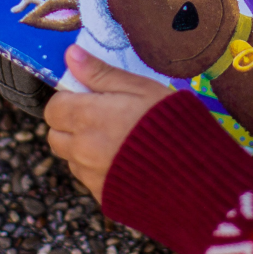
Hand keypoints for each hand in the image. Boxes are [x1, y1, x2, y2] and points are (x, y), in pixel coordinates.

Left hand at [44, 44, 173, 202]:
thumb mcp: (141, 88)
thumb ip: (101, 73)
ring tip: (118, 141)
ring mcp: (92, 177)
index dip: (67, 100)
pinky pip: (90, 180)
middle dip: (70, 125)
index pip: (53, 108)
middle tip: (100, 117)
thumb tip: (71, 54)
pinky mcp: (104, 198)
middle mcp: (82, 149)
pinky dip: (99, 170)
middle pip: (55, 136)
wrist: (200, 181)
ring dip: (83, 149)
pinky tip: (126, 162)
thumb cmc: (174, 126)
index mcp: (87, 117)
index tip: (87, 97)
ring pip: (71, 159)